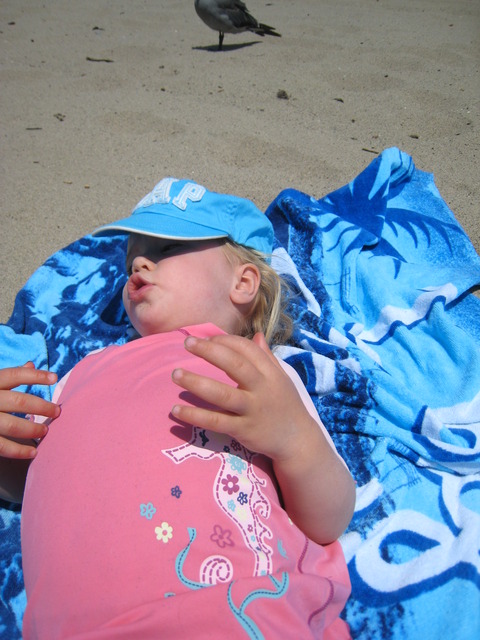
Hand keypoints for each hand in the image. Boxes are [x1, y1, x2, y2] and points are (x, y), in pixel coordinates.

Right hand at [0, 363, 59, 458]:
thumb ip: (7, 376)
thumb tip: (30, 364)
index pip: (14, 375)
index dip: (35, 375)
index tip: (54, 378)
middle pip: (18, 401)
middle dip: (42, 406)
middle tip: (57, 411)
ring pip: (11, 425)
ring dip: (32, 428)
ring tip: (45, 431)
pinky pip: (1, 446)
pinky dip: (19, 451)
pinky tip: (33, 452)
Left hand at [171, 332, 319, 462]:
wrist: (297, 441)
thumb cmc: (286, 405)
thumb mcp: (282, 378)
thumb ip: (268, 357)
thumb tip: (256, 335)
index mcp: (270, 373)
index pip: (247, 349)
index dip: (225, 341)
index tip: (207, 338)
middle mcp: (261, 389)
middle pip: (235, 366)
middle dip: (210, 352)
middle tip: (187, 342)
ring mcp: (252, 410)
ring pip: (222, 394)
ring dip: (196, 383)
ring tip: (175, 374)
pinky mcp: (243, 430)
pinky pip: (216, 422)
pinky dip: (195, 416)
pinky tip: (177, 410)